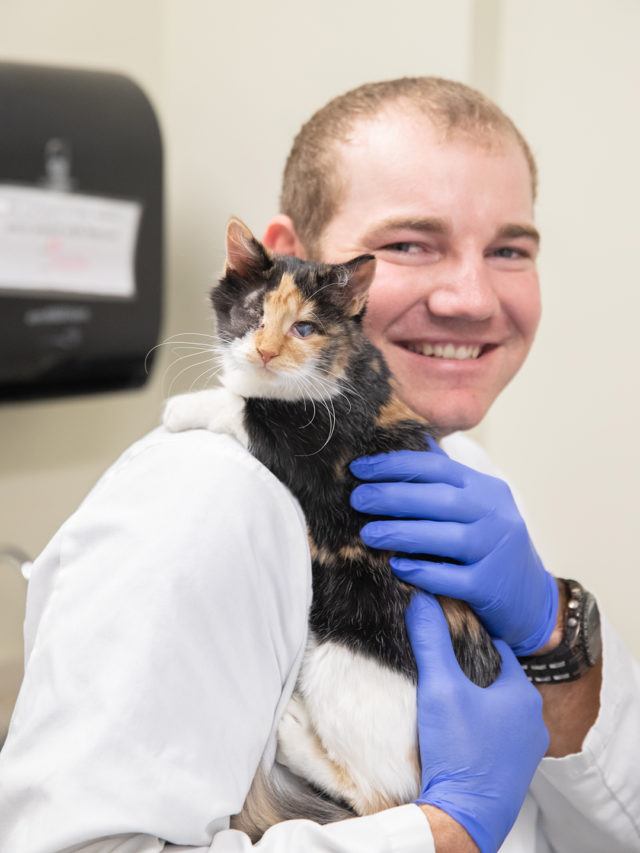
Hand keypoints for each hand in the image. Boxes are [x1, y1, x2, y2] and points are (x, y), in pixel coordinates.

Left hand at [350, 446, 557, 654]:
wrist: (531, 600)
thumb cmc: (490, 546)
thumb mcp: (475, 506)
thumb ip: (444, 479)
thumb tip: (407, 442)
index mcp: (486, 489)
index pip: (437, 467)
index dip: (395, 465)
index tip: (359, 469)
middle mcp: (495, 515)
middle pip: (440, 499)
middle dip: (393, 496)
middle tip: (357, 499)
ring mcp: (496, 551)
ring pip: (447, 537)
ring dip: (402, 533)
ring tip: (367, 534)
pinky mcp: (490, 586)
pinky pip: (452, 578)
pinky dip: (423, 572)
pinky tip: (397, 566)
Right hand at [409, 592, 548, 852]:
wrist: (464, 817)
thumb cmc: (459, 750)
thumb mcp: (439, 686)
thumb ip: (431, 640)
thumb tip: (421, 600)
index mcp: (522, 694)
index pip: (500, 648)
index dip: (473, 636)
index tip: (451, 628)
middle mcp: (532, 721)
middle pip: (500, 679)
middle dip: (474, 668)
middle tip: (444, 658)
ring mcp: (526, 750)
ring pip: (499, 709)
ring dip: (478, 700)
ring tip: (447, 691)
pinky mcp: (513, 772)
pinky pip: (497, 736)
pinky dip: (480, 727)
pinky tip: (456, 728)